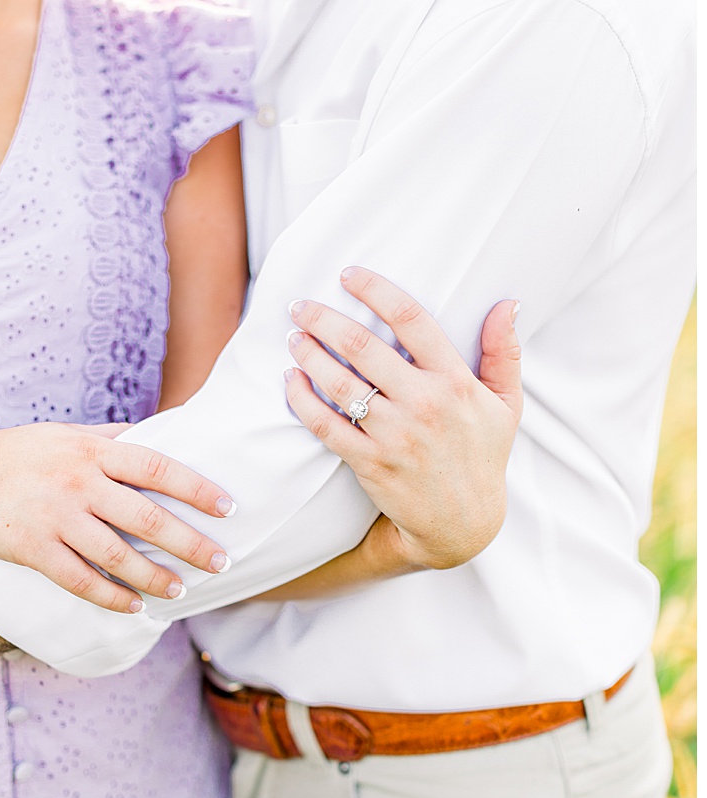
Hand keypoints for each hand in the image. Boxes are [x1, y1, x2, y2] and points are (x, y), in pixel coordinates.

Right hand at [0, 423, 236, 613]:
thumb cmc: (8, 453)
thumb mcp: (59, 435)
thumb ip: (106, 438)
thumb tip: (153, 436)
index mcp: (88, 450)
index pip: (156, 467)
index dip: (197, 488)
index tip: (228, 507)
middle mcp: (76, 481)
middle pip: (147, 517)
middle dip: (191, 543)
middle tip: (222, 561)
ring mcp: (53, 517)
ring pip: (118, 555)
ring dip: (156, 577)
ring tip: (181, 590)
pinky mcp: (30, 549)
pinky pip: (79, 579)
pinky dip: (110, 597)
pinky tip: (133, 607)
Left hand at [284, 266, 521, 570]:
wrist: (462, 523)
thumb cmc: (481, 455)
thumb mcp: (506, 404)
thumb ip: (503, 352)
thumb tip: (507, 303)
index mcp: (456, 382)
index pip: (412, 320)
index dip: (376, 291)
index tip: (348, 274)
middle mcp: (424, 404)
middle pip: (364, 347)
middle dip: (324, 319)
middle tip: (300, 304)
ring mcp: (394, 435)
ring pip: (339, 383)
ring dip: (308, 354)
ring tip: (293, 336)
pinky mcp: (369, 462)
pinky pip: (325, 424)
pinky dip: (303, 399)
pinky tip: (290, 380)